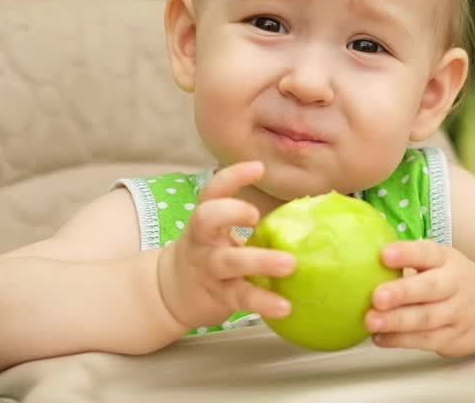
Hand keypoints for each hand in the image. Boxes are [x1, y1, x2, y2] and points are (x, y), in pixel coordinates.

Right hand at [157, 161, 295, 328]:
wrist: (172, 293)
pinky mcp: (218, 296)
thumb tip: (302, 209)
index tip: (259, 168)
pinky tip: (284, 306)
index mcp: (206, 220)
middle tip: (255, 215)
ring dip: (260, 261)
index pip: (213, 191)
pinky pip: (241, 297)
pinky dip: (263, 302)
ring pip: (228, 262)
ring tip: (289, 264)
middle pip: (206, 218)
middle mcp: (202, 240)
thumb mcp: (219, 232)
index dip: (233, 177)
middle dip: (230, 212)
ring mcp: (208, 268)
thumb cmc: (210, 253)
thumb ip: (247, 221)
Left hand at [364, 240, 474, 356]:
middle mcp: (456, 285)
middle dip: (403, 293)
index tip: (384, 254)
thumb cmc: (450, 280)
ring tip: (371, 321)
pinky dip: (400, 340)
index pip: (428, 253)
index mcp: (447, 260)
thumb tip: (360, 251)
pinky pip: (426, 340)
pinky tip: (380, 337)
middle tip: (377, 296)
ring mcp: (457, 313)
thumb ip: (408, 258)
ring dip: (397, 322)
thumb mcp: (438, 261)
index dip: (406, 253)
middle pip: (430, 289)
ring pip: (427, 319)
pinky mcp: (454, 338)